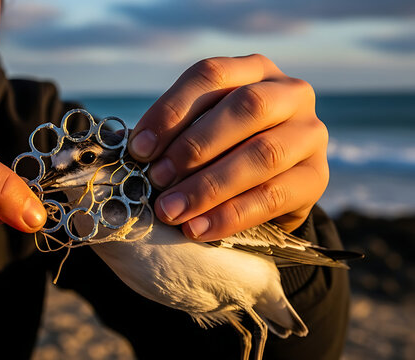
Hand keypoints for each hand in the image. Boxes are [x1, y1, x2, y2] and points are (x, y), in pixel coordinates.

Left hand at [129, 54, 327, 240]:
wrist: (272, 188)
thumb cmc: (223, 150)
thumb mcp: (202, 129)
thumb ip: (174, 132)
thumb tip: (130, 146)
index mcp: (254, 70)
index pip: (211, 74)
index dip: (171, 109)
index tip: (139, 147)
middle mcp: (290, 92)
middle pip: (245, 108)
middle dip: (194, 146)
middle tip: (156, 179)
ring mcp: (310, 133)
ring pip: (263, 154)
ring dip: (209, 186)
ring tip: (171, 210)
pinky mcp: (318, 177)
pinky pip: (274, 196)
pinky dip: (230, 215)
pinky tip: (198, 229)